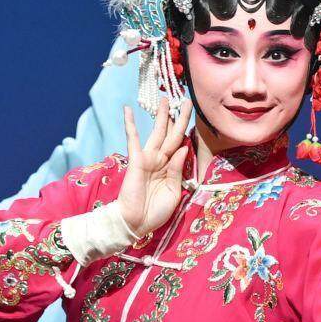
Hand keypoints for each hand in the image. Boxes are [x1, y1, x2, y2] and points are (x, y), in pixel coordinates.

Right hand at [111, 103, 191, 242]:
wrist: (136, 223)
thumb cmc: (155, 212)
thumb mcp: (174, 192)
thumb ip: (178, 169)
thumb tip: (182, 148)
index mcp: (171, 168)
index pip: (180, 145)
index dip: (186, 131)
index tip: (192, 117)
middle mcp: (160, 160)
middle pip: (172, 133)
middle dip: (179, 117)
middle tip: (186, 100)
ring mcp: (148, 158)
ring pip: (157, 132)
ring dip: (162, 115)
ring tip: (166, 98)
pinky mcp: (136, 160)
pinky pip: (133, 139)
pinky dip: (130, 124)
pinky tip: (128, 109)